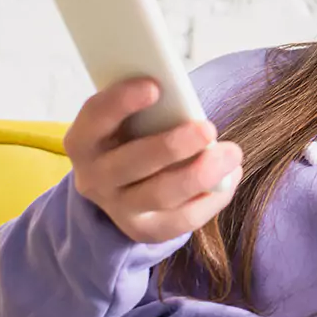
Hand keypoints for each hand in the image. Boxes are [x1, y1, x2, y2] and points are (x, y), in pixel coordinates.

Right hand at [64, 77, 242, 243]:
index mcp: (84, 140)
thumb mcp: (133, 119)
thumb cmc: (136, 136)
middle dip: (172, 146)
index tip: (155, 86)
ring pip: (160, 195)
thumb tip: (188, 103)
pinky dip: (212, 198)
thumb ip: (153, 110)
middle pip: (132, 163)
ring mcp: (119, 208)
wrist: (123, 187)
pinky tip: (230, 177)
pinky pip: (182, 219)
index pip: (95, 118)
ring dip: (200, 174)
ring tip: (231, 154)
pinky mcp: (146, 230)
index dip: (120, 101)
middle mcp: (94, 177)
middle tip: (208, 129)